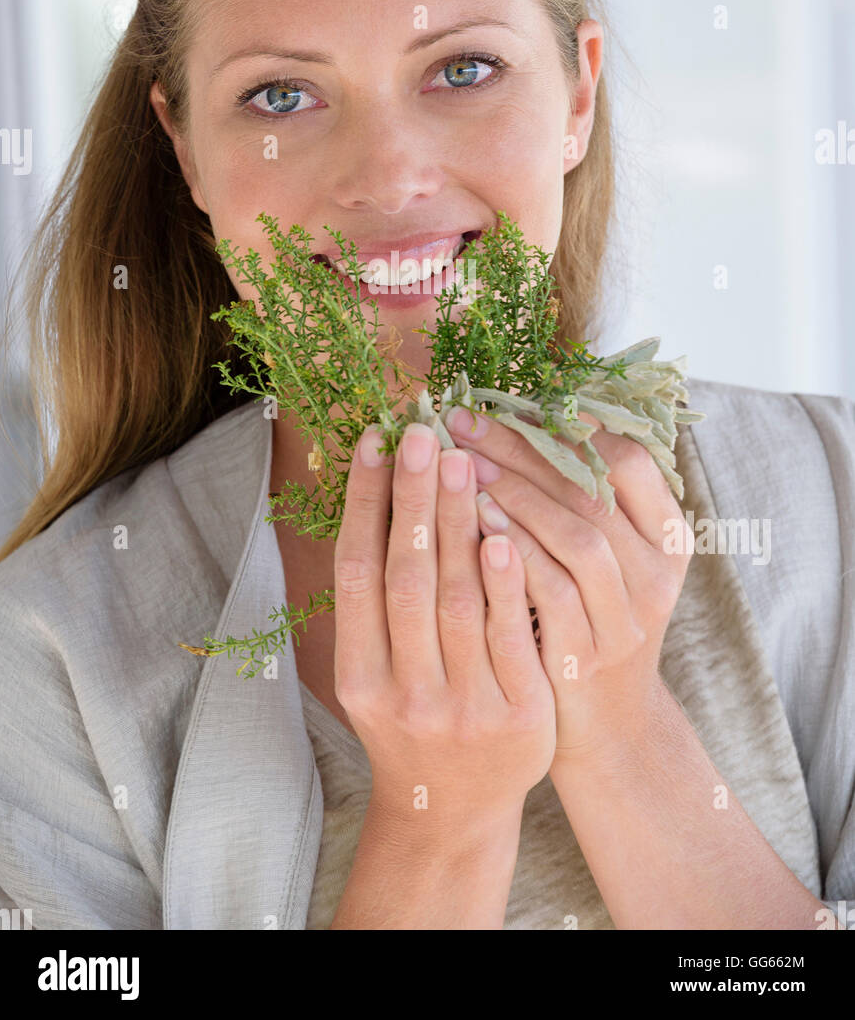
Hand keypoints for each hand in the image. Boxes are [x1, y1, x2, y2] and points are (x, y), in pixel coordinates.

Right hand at [333, 421, 556, 841]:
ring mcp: (461, 707)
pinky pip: (511, 636)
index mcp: (358, 674)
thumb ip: (378, 601)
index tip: (375, 440)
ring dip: (458, 524)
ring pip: (457, 599)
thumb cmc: (413, 719)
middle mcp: (402, 692)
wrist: (454, 812)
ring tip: (463, 460)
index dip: (363, 501)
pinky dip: (505, 581)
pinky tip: (503, 530)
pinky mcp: (518, 717)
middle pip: (405, 576)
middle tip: (424, 431)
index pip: (356, 571)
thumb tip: (380, 491)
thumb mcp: (377, 671)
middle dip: (413, 497)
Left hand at [443, 405, 694, 772]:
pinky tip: (470, 526)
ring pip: (578, 536)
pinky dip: (511, 553)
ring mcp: (628, 619)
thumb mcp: (602, 558)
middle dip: (523, 450)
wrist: (603, 726)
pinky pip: (551, 592)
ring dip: (516, 495)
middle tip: (463, 424)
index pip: (627, 458)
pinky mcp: (589, 656)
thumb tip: (513, 415)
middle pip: (593, 490)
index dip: (564, 426)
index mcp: (667, 535)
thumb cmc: (584, 619)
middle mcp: (658, 574)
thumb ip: (575, 498)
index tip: (505, 401)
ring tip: (460, 466)